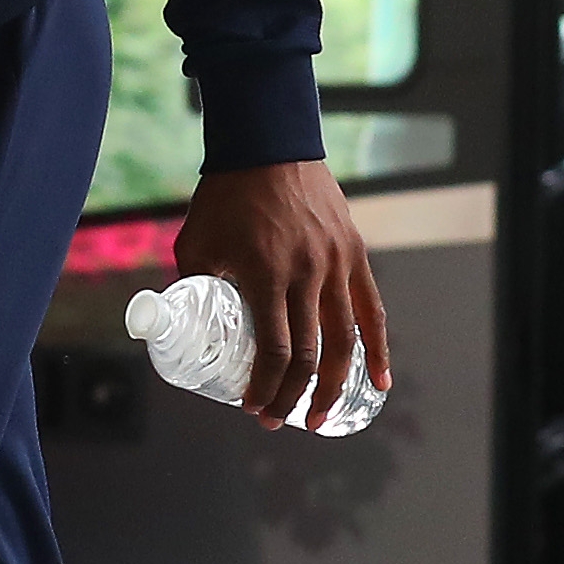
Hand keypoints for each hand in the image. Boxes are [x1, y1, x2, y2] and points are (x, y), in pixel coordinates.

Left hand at [175, 160, 387, 431]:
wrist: (267, 143)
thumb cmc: (223, 196)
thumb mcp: (195, 243)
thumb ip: (194, 285)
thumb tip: (185, 324)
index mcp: (265, 273)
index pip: (273, 348)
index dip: (266, 386)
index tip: (253, 407)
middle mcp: (306, 273)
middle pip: (308, 352)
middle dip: (293, 395)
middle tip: (278, 419)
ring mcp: (335, 263)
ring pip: (344, 339)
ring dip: (333, 385)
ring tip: (320, 415)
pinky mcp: (353, 253)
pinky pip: (372, 309)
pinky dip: (377, 348)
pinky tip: (377, 382)